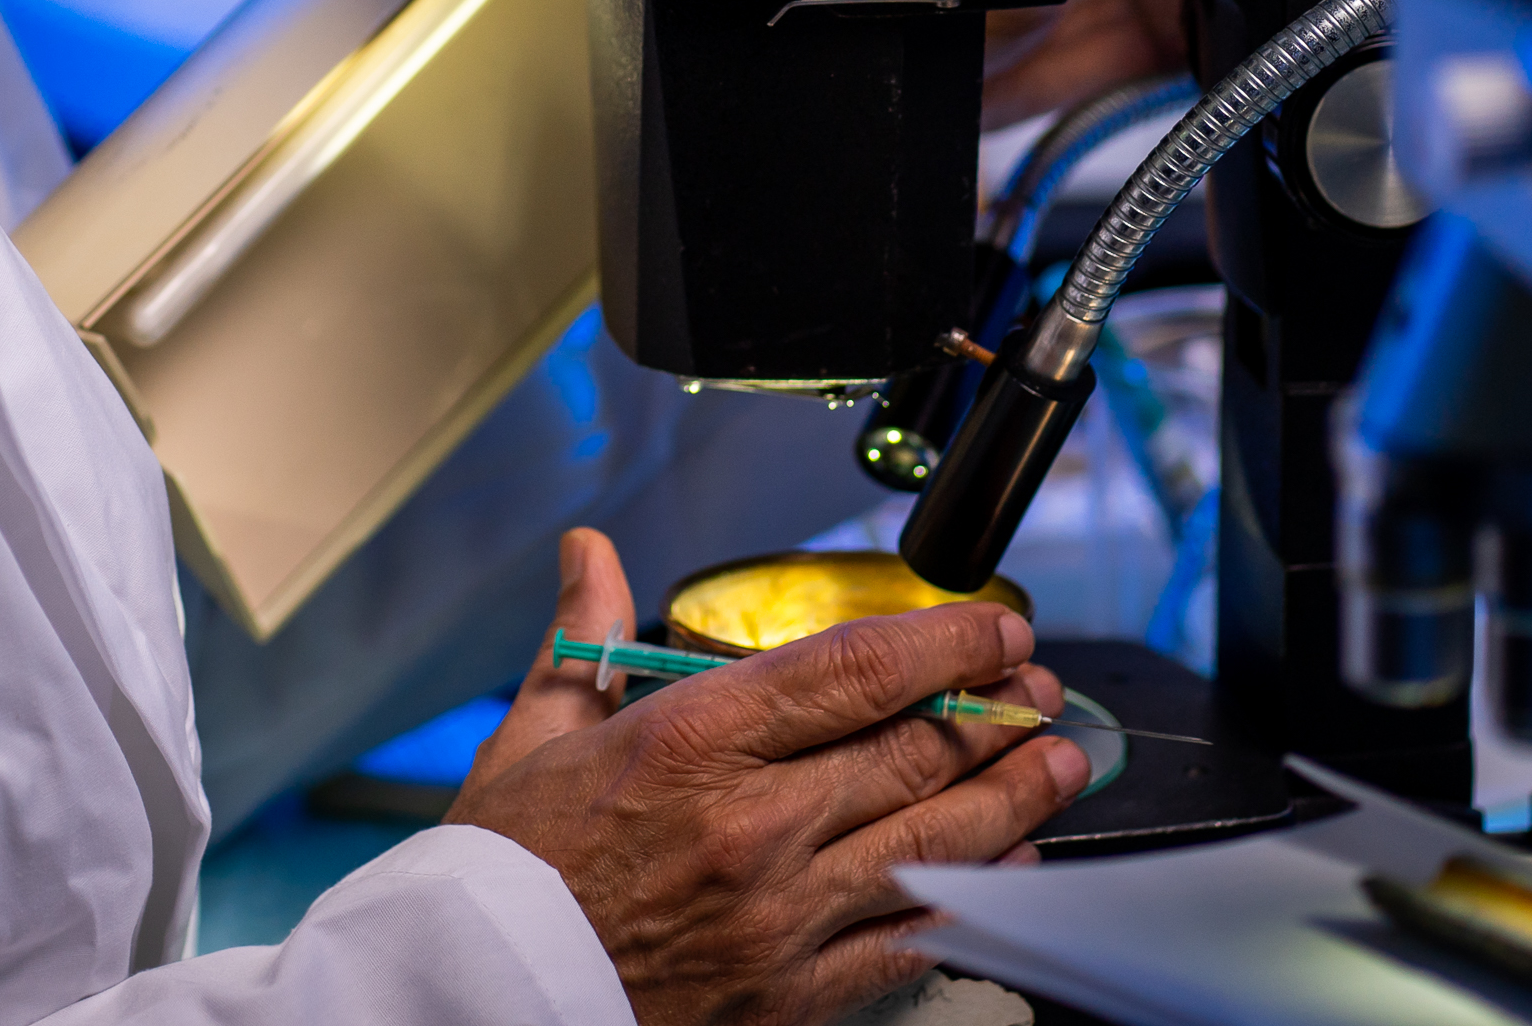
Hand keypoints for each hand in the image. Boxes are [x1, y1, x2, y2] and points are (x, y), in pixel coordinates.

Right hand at [447, 531, 1087, 1025]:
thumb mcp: (533, 736)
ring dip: (1013, 795)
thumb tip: (591, 550)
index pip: (854, 671)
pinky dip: (969, 896)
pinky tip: (1006, 865)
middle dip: (998, 711)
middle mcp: (751, 825)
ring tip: (1061, 760)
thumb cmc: (504, 871)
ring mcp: (779, 915)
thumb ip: (586, 636)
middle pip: (914, 750)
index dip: (946, 641)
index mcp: (692, 744)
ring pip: (931, 840)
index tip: (994, 625)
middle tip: (1041, 687)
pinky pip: (908, 939)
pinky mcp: (790, 993)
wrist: (469, 997)